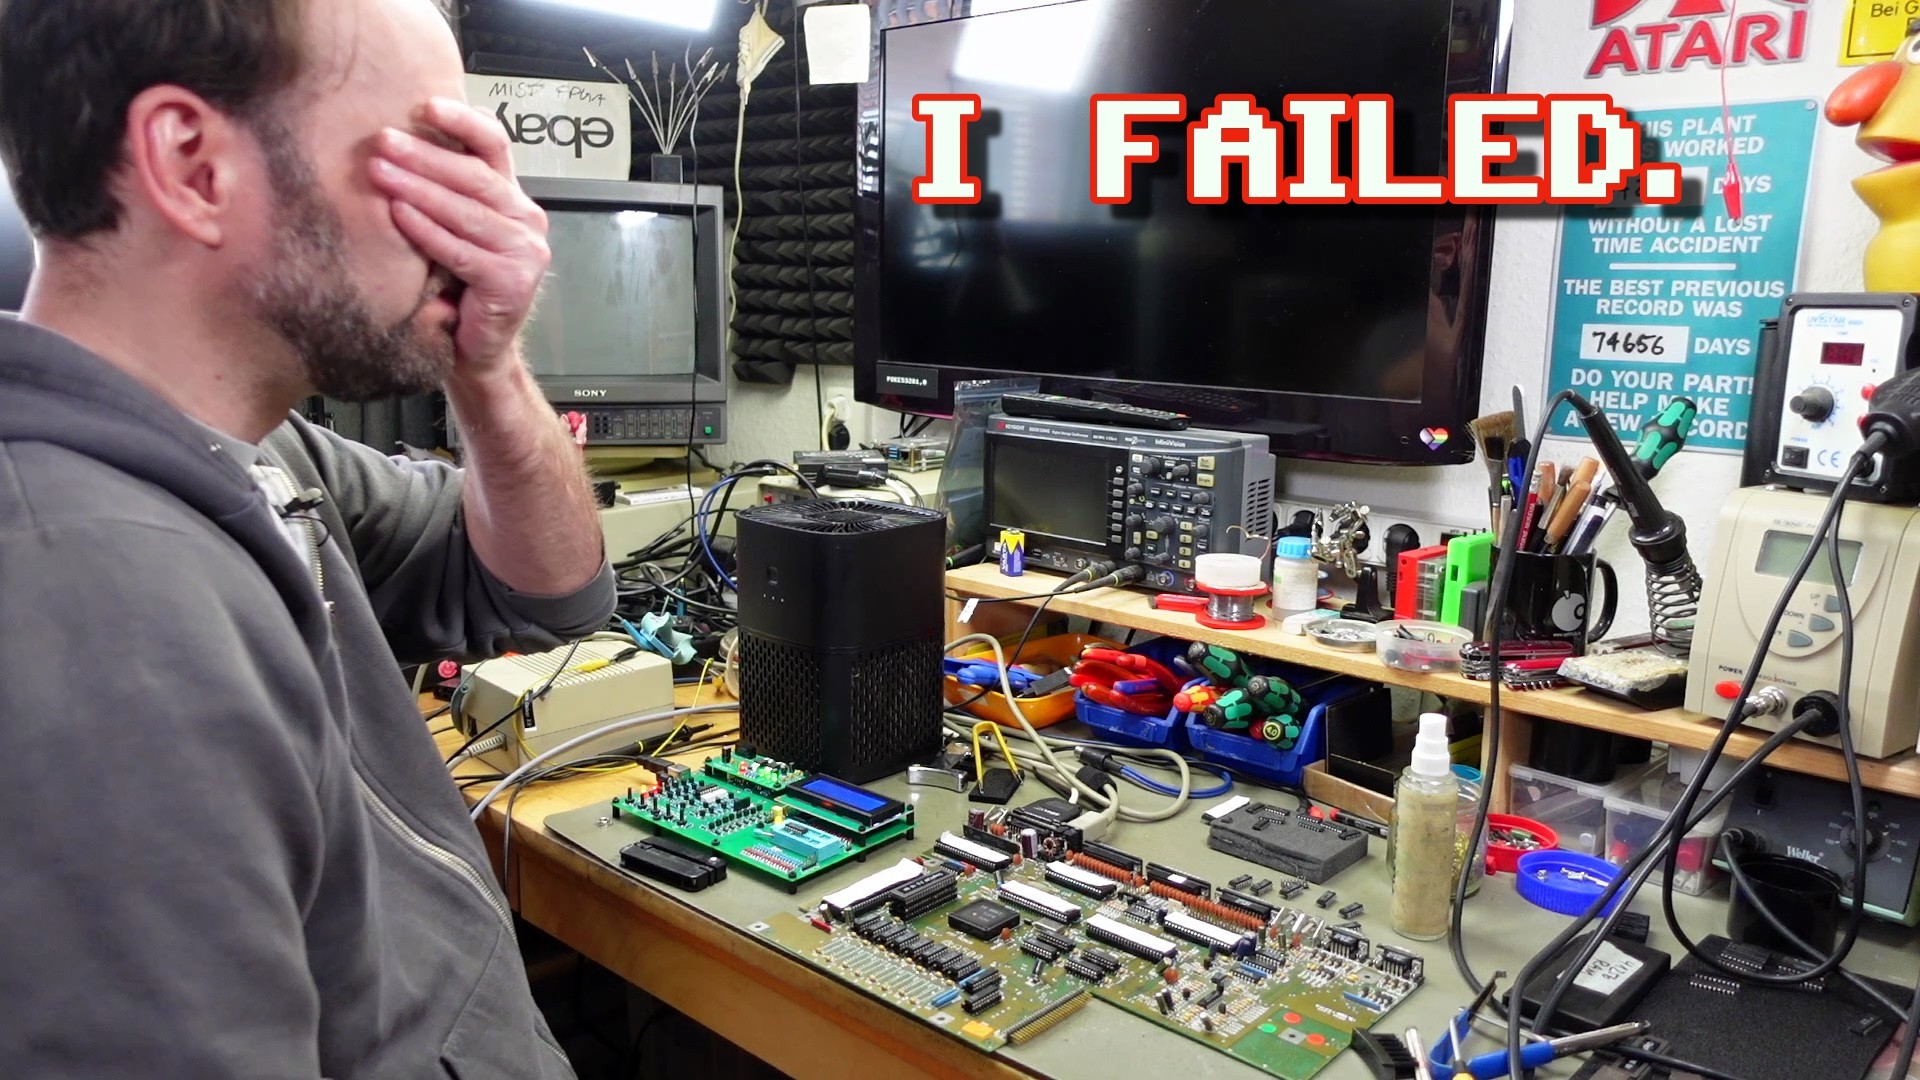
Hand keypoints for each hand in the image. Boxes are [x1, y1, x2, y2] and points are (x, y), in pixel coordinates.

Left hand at [368, 97, 549, 380]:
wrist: (475, 351)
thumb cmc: (457, 288)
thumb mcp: (454, 231)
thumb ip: (445, 194)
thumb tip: (395, 144)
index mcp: (513, 200)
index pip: (495, 146)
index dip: (463, 122)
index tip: (425, 104)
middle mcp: (527, 221)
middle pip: (476, 175)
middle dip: (425, 155)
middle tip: (383, 141)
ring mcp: (526, 253)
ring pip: (467, 210)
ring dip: (419, 188)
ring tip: (380, 172)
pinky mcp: (512, 283)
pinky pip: (461, 249)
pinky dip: (427, 230)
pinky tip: (398, 213)